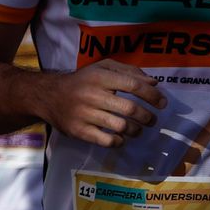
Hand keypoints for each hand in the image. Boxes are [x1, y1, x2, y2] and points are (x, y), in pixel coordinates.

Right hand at [38, 60, 165, 147]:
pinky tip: (120, 138)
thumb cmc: (81, 81)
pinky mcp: (78, 131)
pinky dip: (119, 142)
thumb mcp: (101, 68)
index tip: (162, 103)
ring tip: (138, 130)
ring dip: (136, 131)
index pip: (133, 85)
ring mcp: (84, 114)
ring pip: (121, 127)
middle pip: (130, 109)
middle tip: (152, 120)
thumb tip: (154, 83)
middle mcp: (91, 95)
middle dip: (147, 117)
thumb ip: (128, 71)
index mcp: (99, 77)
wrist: (47, 96)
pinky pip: (107, 141)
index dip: (152, 95)